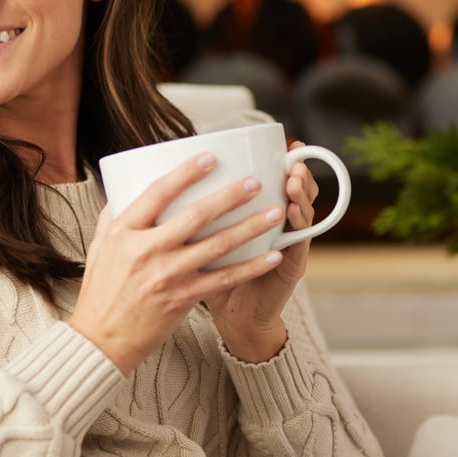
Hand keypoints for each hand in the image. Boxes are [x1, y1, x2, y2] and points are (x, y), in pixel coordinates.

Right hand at [69, 152, 287, 374]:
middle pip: (195, 215)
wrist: (100, 340)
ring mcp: (166, 276)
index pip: (157, 193)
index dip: (186, 173)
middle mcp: (146, 250)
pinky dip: (250, 266)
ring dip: (250, 227)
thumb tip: (126, 187)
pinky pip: (223, 279)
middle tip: (255, 182)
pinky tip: (272, 256)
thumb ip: (115, 216)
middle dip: (230, 196)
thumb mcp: (98, 246)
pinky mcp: (182, 299)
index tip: (210, 157)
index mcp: (124, 232)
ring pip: (217, 245)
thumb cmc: (100, 291)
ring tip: (275, 212)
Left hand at [204, 141, 318, 362]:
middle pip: (295, 190)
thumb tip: (156, 178)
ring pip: (301, 212)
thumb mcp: (204, 239)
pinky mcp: (290, 267)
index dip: (282, 159)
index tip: (284, 139)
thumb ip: (191, 212)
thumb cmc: (215, 277)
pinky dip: (298, 227)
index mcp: (258, 215)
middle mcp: (278, 226)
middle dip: (295, 169)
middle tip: (292, 152)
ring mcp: (287, 245)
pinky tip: (291, 212)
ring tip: (293, 179)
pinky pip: (298, 244)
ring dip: (299, 194)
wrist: (234, 318)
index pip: (277, 180)